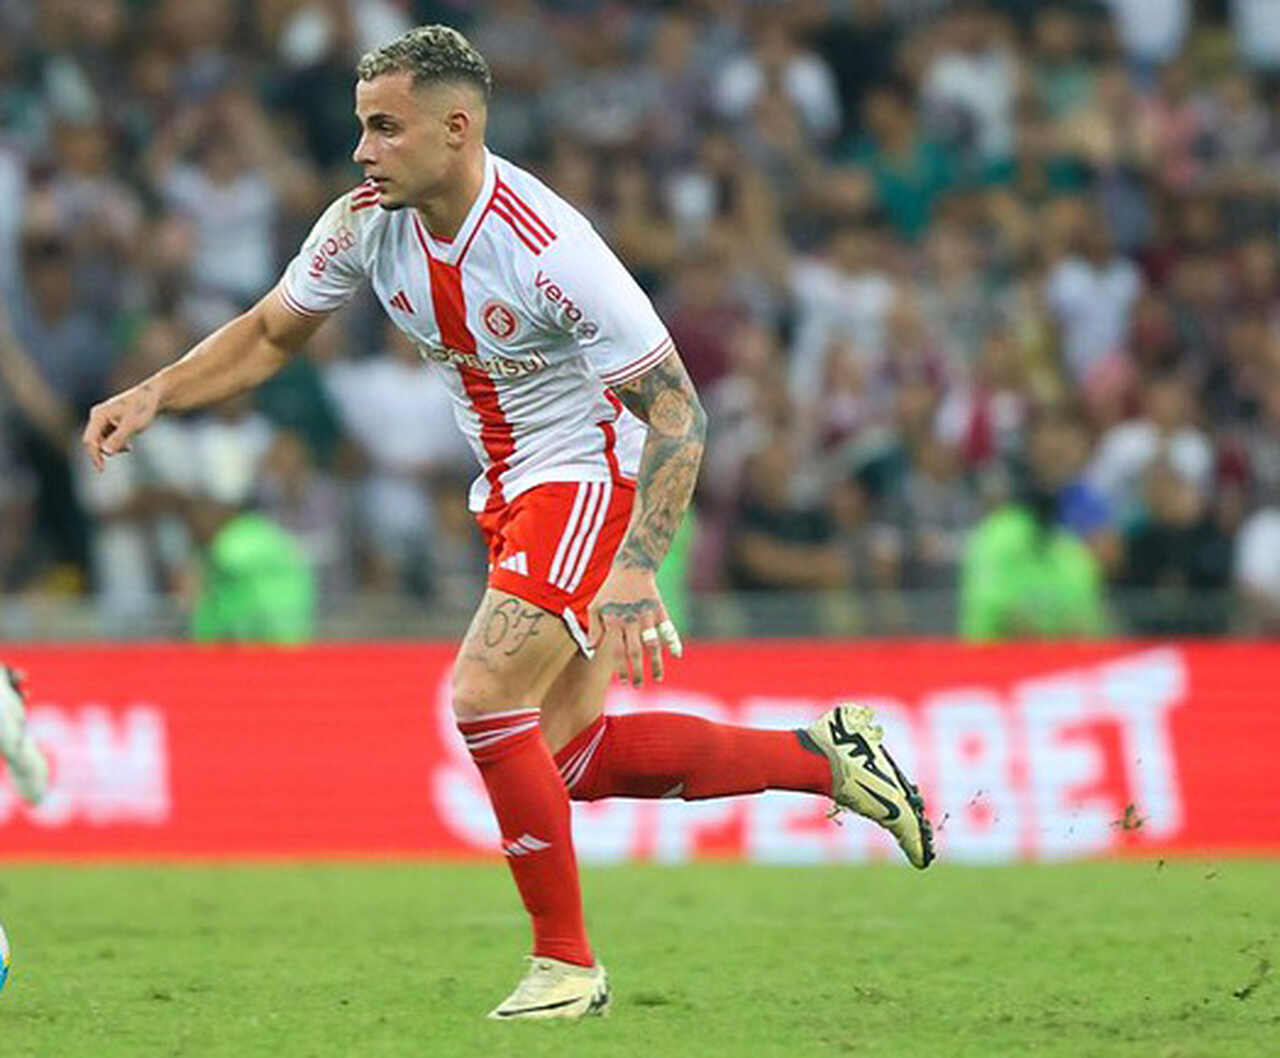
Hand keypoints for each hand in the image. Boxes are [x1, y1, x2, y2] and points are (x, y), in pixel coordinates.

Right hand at [82, 383, 160, 470]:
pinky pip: (108, 440)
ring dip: (114, 448)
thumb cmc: (143, 408)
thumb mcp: (133, 424)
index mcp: (98, 415)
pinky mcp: (110, 423)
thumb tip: (106, 452)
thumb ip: (119, 437)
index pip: (89, 439)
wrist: (153, 396)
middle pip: (94, 442)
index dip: (93, 455)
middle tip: (126, 450)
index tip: (101, 469)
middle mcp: (97, 416)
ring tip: (129, 445)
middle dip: (106, 451)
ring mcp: (103, 420)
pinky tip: (128, 446)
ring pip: (101, 442)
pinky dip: (117, 445)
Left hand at [588, 566, 682, 685]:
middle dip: (637, 672)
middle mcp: (631, 620)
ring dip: (656, 663)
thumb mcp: (595, 606)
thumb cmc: (610, 590)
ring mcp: (647, 616)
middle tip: (638, 687)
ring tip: (658, 679)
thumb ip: (593, 629)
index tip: (623, 681)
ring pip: (653, 644)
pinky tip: (677, 655)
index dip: (620, 667)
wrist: (632, 566)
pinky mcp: (660, 610)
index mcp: (614, 621)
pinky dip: (674, 642)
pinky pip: (668, 629)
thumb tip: (591, 651)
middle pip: (635, 652)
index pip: (616, 650)